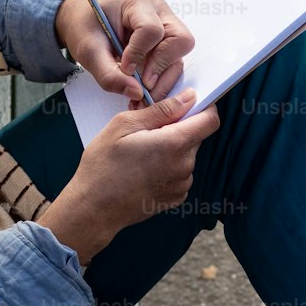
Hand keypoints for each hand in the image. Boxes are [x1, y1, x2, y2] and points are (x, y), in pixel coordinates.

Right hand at [37, 88, 219, 263]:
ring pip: (186, 156)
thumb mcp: (125, 125)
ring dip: (171, 150)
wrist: (94, 208)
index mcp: (174, 144)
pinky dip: (167, 168)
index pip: (210, 121)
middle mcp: (184, 166)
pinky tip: (144, 171)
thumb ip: (161, 110)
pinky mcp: (176, 197)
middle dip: (177, 129)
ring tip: (141, 155)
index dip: (202, 109)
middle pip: (195, 137)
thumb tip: (189, 97)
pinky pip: (179, 174)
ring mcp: (182, 184)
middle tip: (147, 132)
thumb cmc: (103, 165)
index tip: (186, 106)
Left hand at [54, 0, 194, 103]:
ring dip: (163, 80)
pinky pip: (174, 65)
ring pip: (180, 56)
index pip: (151, 29)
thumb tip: (137, 93)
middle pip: (180, 40)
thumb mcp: (88, 52)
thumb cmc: (86, 29)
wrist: (86, 24)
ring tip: (141, 96)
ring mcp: (167, 27)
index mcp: (136, 2)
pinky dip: (161, 83)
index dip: (139, 53)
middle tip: (143, 85)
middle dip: (162, 67)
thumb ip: (109, 75)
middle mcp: (159, 12)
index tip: (124, 68)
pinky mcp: (168, 44)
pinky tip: (143, 92)